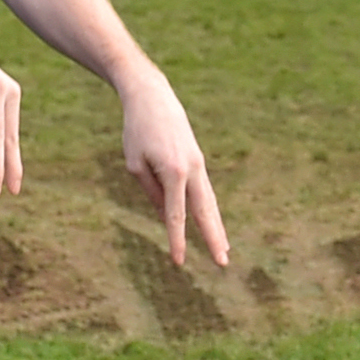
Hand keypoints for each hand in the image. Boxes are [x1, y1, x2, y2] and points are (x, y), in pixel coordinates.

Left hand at [117, 80, 230, 266]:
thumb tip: (166, 216)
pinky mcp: (198, 159)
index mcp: (173, 172)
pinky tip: (211, 222)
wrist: (152, 97)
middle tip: (223, 263)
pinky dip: (209, 209)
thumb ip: (152, 192)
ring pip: (210, 201)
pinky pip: (205, 189)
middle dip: (213, 238)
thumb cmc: (137, 130)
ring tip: (223, 249)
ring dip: (216, 226)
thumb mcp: (135, 164)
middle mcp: (192, 169)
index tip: (179, 262)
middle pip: (205, 211)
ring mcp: (198, 163)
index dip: (177, 240)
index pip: (176, 215)